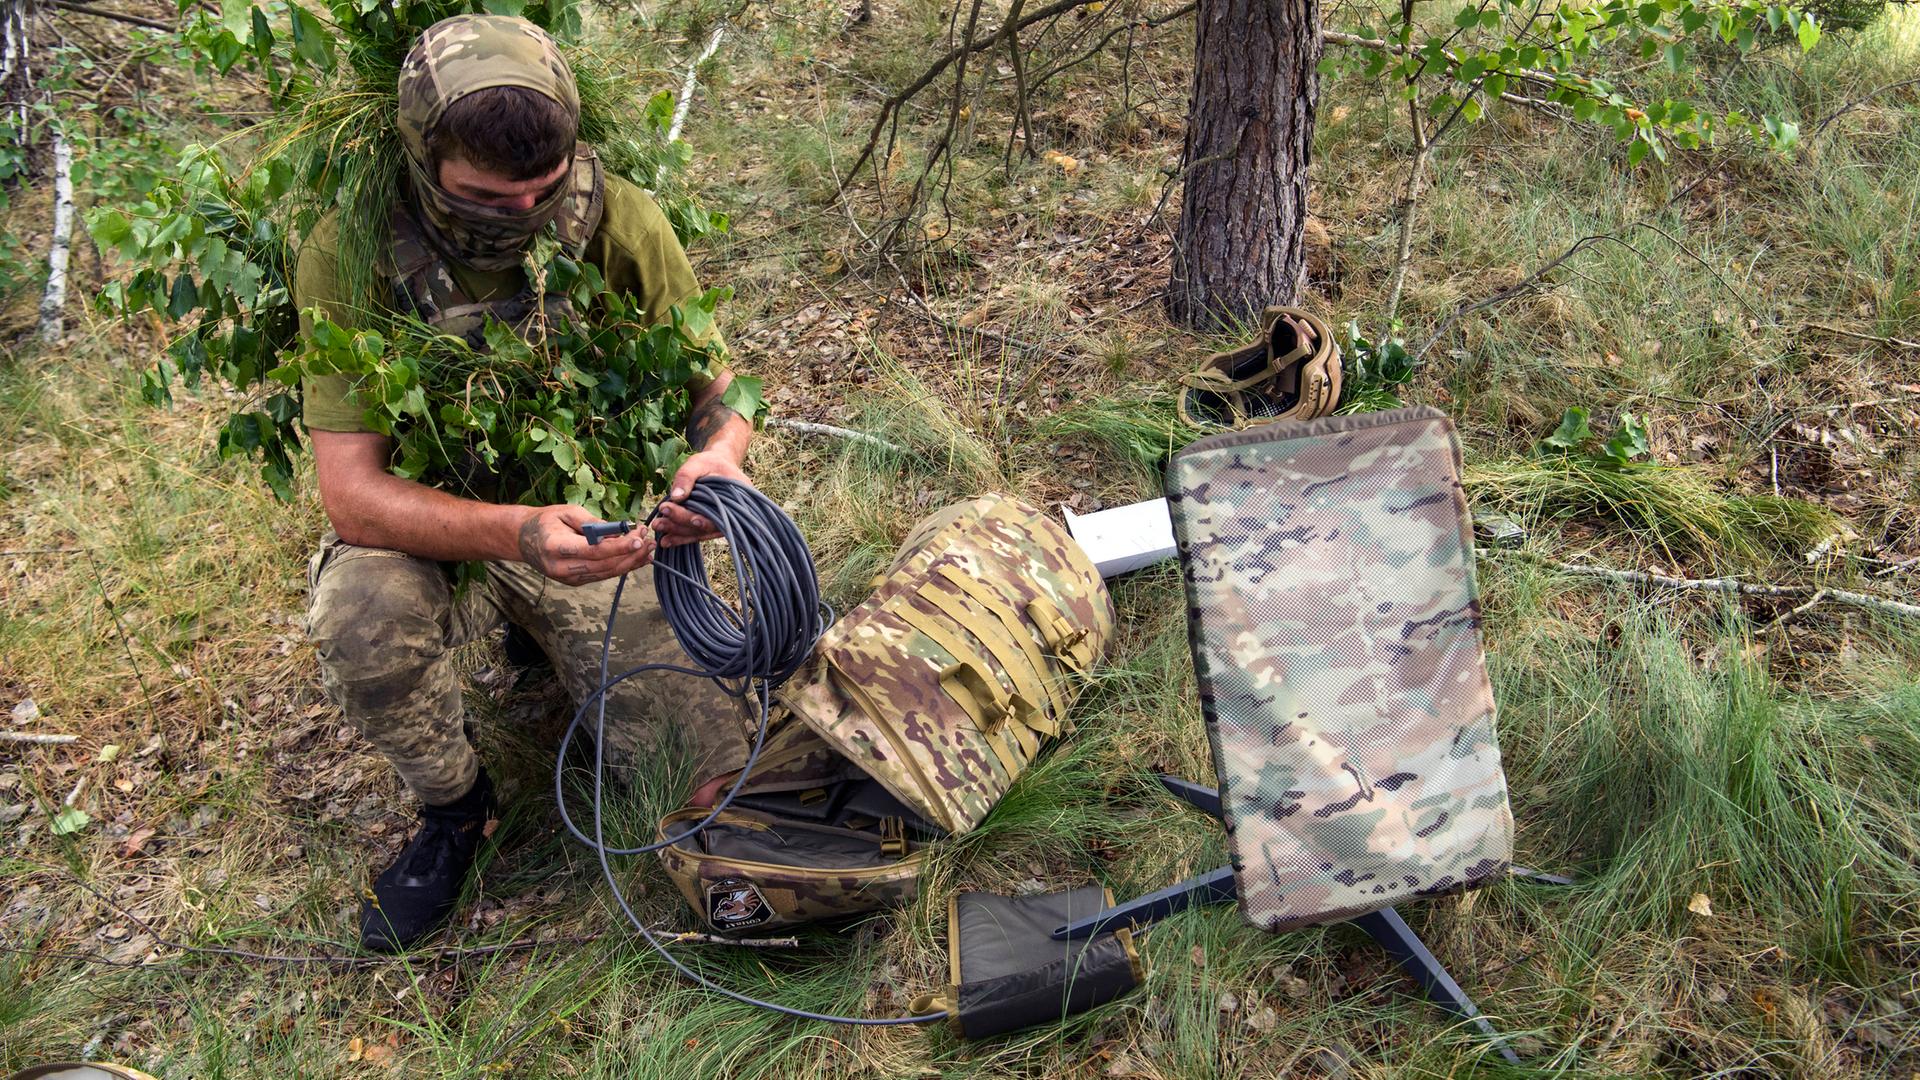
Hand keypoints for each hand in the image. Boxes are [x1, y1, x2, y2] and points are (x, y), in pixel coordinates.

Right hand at [516, 504, 655, 585]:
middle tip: (649, 540)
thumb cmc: (546, 521)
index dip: (618, 546)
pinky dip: (621, 566)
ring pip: (606, 573)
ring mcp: (568, 578)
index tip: (638, 537)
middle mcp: (561, 567)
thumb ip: (592, 522)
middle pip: (604, 565)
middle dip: (630, 553)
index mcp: (556, 547)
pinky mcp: (575, 581)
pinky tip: (636, 558)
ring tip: (649, 548)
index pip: (593, 550)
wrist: (525, 539)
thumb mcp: (567, 512)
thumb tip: (619, 530)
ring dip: (630, 562)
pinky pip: (602, 575)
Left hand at [653, 450, 749, 548]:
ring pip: (699, 533)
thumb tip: (676, 496)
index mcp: (736, 501)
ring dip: (677, 533)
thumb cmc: (710, 463)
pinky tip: (665, 541)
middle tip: (658, 523)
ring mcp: (721, 523)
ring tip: (658, 528)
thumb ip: (687, 476)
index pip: (717, 516)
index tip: (675, 512)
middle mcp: (732, 516)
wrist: (717, 466)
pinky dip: (680, 537)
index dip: (698, 520)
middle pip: (706, 527)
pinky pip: (696, 534)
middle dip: (680, 525)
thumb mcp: (698, 462)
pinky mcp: (709, 526)